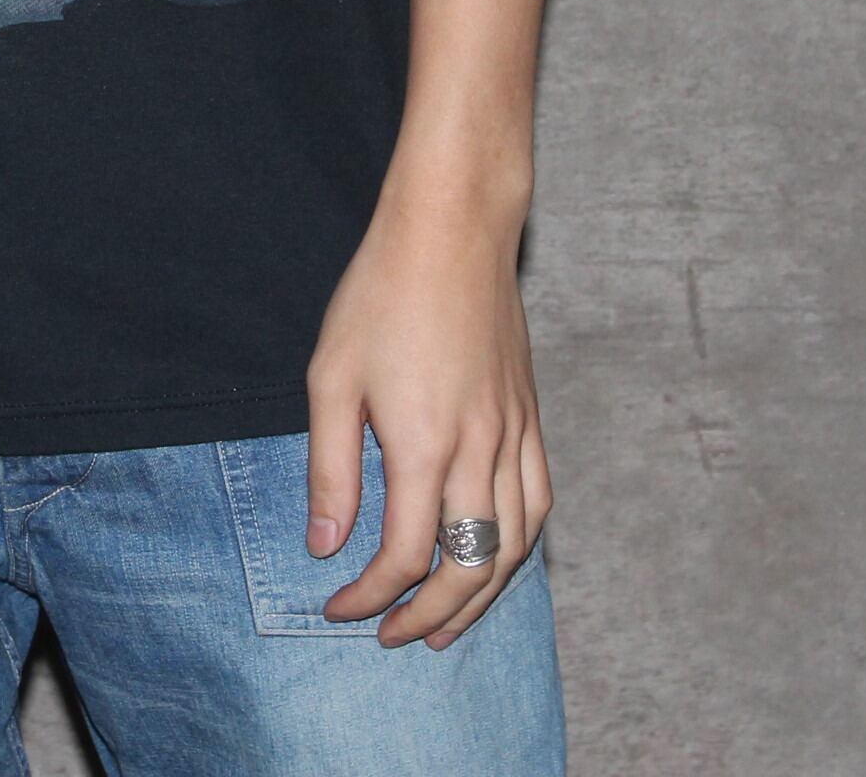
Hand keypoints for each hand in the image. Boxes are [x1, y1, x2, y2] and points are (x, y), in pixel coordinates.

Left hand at [305, 186, 550, 648]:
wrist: (454, 228)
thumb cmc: (383, 292)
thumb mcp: (331, 377)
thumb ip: (330, 470)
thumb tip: (326, 547)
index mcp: (424, 444)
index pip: (405, 556)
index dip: (370, 596)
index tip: (339, 606)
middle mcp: (480, 449)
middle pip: (470, 566)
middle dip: (432, 617)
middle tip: (394, 637)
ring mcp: (514, 433)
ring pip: (516, 545)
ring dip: (482, 596)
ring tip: (447, 623)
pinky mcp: (530, 416)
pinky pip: (539, 502)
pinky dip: (520, 546)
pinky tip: (496, 557)